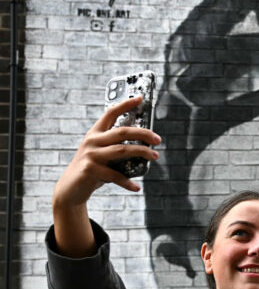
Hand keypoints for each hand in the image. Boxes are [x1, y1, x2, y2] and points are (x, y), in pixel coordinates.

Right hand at [51, 97, 161, 257]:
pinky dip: (127, 182)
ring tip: (155, 156)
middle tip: (158, 139)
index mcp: (95, 134)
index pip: (110, 113)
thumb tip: (145, 146)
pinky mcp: (90, 170)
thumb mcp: (102, 154)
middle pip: (122, 132)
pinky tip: (136, 188)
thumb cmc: (92, 170)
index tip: (140, 98)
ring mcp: (90, 155)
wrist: (70, 190)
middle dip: (143, 133)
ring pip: (122, 150)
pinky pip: (115, 175)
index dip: (125, 104)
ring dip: (142, 152)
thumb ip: (116, 147)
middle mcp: (92, 141)